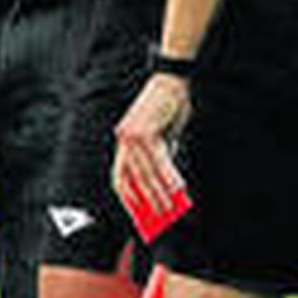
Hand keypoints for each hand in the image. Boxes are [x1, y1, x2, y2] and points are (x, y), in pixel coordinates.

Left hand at [113, 74, 192, 225]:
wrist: (172, 79)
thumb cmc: (169, 109)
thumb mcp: (163, 136)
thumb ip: (161, 158)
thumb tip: (168, 186)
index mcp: (123, 142)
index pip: (119, 177)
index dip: (128, 198)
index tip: (138, 215)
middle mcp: (124, 139)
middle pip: (132, 178)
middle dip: (146, 200)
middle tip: (158, 218)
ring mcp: (133, 134)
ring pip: (145, 171)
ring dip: (158, 191)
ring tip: (171, 208)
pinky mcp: (146, 129)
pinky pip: (158, 159)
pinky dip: (169, 175)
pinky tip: (178, 188)